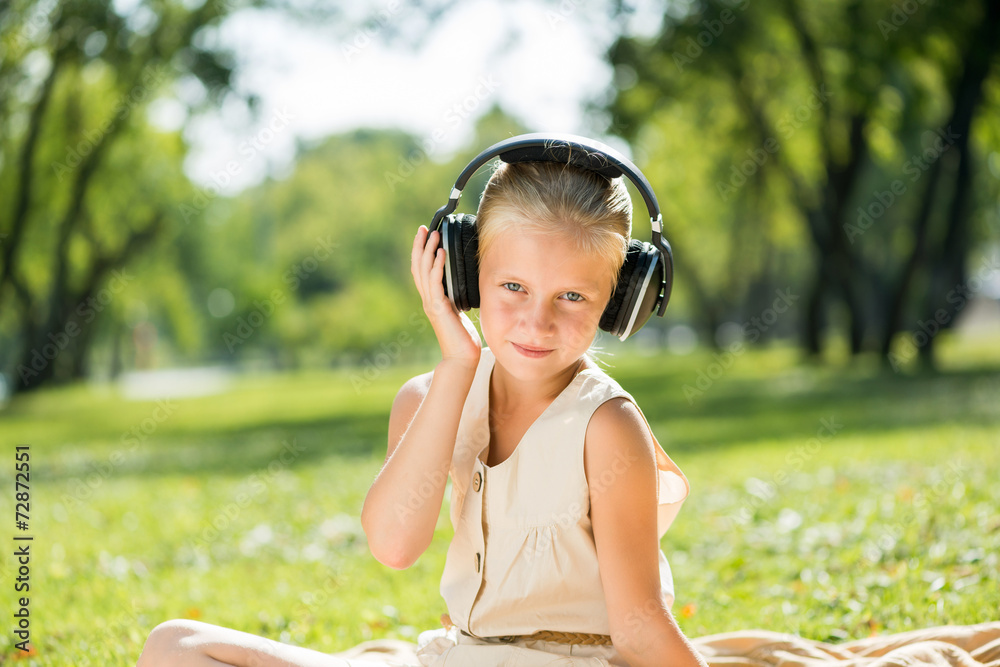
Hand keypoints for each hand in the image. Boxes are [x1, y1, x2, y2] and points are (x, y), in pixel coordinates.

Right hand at [410, 225, 481, 369]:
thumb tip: (465, 282)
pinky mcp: (439, 309)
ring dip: (428, 251)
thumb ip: (457, 297)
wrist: (462, 358)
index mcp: (432, 299)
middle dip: (420, 246)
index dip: (420, 252)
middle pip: (418, 267)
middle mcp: (429, 300)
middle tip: (424, 228)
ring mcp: (432, 304)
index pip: (422, 271)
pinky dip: (437, 267)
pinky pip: (436, 283)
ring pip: (424, 272)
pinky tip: (441, 254)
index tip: (424, 235)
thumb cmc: (464, 337)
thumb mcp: (460, 311)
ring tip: (433, 235)